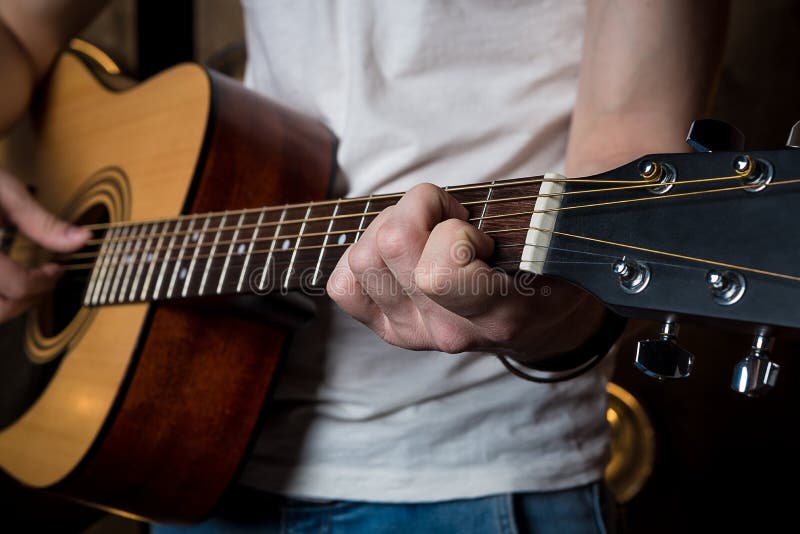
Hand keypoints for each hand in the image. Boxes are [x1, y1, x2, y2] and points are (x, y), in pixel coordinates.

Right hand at [0, 169, 88, 320]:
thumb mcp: (6, 193)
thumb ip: (42, 222)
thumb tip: (82, 239)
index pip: (17, 286)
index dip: (46, 281)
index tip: (57, 269)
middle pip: (0, 310)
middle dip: (28, 300)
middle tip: (43, 281)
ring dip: (9, 305)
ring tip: (25, 284)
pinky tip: (5, 284)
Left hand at [327, 183, 605, 359]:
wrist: (537, 325)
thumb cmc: (546, 273)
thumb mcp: (557, 246)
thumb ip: (541, 221)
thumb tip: (545, 190)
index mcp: (495, 313)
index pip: (438, 272)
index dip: (451, 231)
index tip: (475, 228)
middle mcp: (447, 330)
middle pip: (390, 246)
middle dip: (418, 210)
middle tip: (449, 219)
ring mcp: (413, 333)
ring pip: (362, 257)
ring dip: (389, 227)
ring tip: (427, 234)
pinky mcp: (388, 330)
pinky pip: (343, 286)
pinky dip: (362, 258)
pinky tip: (399, 255)